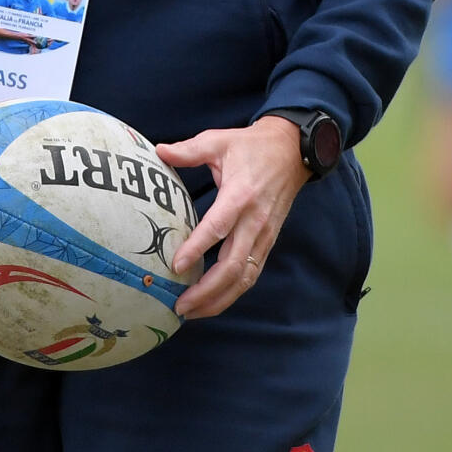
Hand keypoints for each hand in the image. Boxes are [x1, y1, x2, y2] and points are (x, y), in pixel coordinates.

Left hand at [154, 116, 312, 319]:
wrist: (293, 151)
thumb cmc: (252, 146)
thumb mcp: (218, 140)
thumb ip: (188, 150)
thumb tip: (158, 151)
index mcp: (240, 195)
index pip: (217, 227)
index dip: (197, 248)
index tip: (176, 266)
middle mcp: (254, 221)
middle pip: (232, 266)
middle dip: (206, 290)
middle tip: (179, 305)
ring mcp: (264, 235)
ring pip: (244, 277)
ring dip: (219, 299)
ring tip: (192, 311)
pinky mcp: (268, 242)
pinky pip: (251, 274)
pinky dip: (232, 292)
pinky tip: (213, 301)